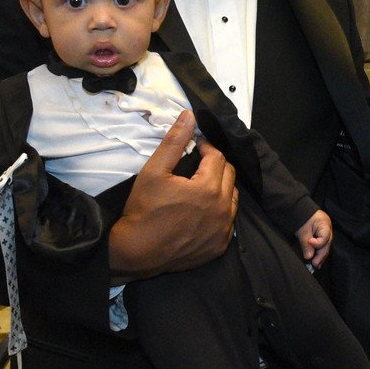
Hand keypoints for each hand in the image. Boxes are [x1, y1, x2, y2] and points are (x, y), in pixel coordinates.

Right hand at [109, 110, 237, 278]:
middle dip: (216, 165)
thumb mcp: (154, 171)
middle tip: (199, 163)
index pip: (217, 157)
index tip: (197, 146)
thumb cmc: (143, 211)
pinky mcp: (219, 246)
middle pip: (229, 175)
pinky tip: (204, 209)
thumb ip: (174, 141)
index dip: (207, 148)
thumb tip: (189, 116)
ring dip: (221, 187)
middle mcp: (222, 209)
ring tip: (202, 185)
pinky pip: (228, 221)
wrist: (137, 251)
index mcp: (209, 189)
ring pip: (232, 198)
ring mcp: (223, 230)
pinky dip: (220, 211)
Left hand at [297, 209, 332, 267]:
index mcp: (325, 224)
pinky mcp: (322, 236)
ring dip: (320, 256)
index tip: (310, 243)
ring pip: (325, 247)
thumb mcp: (302, 231)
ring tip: (316, 265)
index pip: (324, 238)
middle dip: (321, 255)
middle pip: (326, 244)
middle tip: (315, 264)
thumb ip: (306, 244)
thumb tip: (309, 257)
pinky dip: (319, 253)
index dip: (317, 243)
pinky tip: (317, 261)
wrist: (301, 210)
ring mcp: (326, 233)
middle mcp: (328, 230)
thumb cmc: (302, 218)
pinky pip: (322, 246)